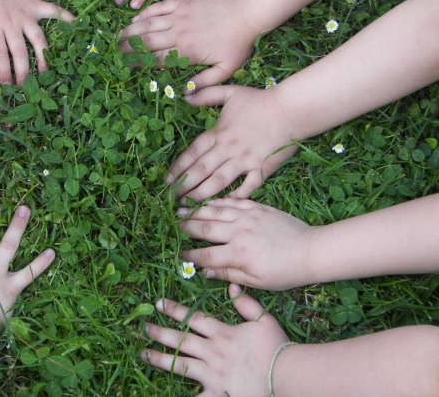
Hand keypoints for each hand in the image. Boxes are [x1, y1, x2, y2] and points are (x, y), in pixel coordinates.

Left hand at [0, 0, 73, 84]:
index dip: (3, 72)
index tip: (5, 86)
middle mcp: (12, 24)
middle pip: (19, 53)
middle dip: (23, 72)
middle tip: (25, 87)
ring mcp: (26, 15)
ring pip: (38, 39)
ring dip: (43, 57)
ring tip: (47, 72)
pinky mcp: (35, 5)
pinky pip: (52, 11)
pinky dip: (65, 16)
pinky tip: (77, 25)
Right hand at [121, 0, 256, 89]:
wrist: (246, 13)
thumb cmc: (237, 44)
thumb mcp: (226, 70)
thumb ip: (205, 84)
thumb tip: (185, 96)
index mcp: (186, 52)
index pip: (155, 59)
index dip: (138, 63)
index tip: (126, 67)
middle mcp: (178, 34)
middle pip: (146, 42)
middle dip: (128, 48)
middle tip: (115, 53)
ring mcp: (179, 17)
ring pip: (148, 24)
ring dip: (131, 31)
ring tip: (118, 37)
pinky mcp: (182, 3)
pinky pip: (158, 8)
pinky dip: (145, 13)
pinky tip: (135, 19)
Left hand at [142, 284, 289, 396]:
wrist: (286, 376)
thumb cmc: (276, 348)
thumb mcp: (263, 320)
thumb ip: (246, 303)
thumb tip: (231, 286)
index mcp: (222, 333)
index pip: (193, 318)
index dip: (174, 310)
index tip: (159, 303)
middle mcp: (212, 352)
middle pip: (181, 339)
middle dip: (160, 332)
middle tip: (144, 327)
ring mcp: (212, 374)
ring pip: (180, 364)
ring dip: (160, 358)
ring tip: (144, 354)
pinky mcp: (216, 393)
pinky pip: (196, 396)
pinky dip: (183, 394)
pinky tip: (164, 392)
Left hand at [168, 85, 297, 200]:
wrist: (290, 110)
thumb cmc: (259, 101)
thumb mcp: (229, 91)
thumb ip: (206, 94)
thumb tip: (185, 96)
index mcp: (218, 133)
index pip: (192, 153)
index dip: (177, 168)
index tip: (166, 180)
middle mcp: (228, 148)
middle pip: (201, 170)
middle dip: (184, 186)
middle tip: (171, 198)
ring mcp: (245, 160)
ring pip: (218, 180)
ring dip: (202, 193)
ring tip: (189, 205)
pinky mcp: (262, 168)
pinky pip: (248, 186)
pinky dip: (237, 195)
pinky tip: (225, 203)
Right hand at [178, 198, 313, 290]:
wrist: (311, 250)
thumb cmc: (284, 272)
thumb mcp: (256, 281)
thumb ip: (229, 274)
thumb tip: (205, 273)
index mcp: (238, 254)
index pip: (205, 256)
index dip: (189, 257)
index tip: (178, 256)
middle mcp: (239, 232)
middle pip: (204, 229)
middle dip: (185, 229)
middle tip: (172, 228)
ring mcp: (247, 216)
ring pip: (214, 211)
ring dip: (195, 211)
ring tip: (180, 211)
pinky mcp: (256, 206)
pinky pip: (231, 201)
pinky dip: (216, 202)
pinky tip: (206, 202)